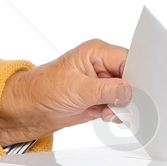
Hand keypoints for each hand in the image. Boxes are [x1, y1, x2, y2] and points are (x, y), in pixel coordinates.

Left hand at [0, 39, 129, 145]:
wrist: (28, 109)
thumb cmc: (43, 89)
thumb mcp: (77, 89)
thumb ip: (106, 90)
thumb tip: (128, 91)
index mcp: (97, 52)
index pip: (128, 60)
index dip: (136, 76)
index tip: (138, 92)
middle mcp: (101, 65)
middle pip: (131, 78)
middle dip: (128, 95)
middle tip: (120, 105)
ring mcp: (101, 83)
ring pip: (126, 95)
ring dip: (120, 106)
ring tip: (104, 110)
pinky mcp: (99, 98)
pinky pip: (118, 106)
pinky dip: (114, 113)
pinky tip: (101, 114)